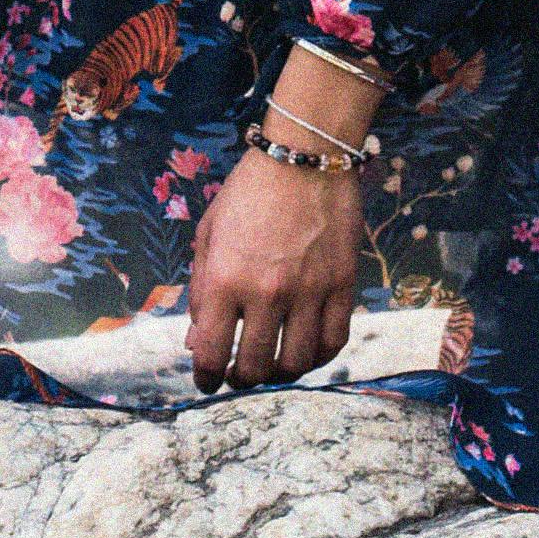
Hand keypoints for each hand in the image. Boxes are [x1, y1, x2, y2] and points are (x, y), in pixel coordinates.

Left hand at [188, 150, 361, 391]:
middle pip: (253, 366)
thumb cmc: (248, 193)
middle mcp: (266, 291)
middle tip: (239, 374)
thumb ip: (199, 291)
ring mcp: (308, 290)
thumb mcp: (208, 235)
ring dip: (279, 374)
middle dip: (241, 378)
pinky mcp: (342, 285)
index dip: (206, 376)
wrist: (303, 157)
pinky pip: (332, 341)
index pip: (211, 352)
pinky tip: (306, 353)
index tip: (207, 380)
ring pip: (295, 363)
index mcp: (224, 278)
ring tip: (272, 365)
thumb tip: (196, 341)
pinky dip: (318, 358)